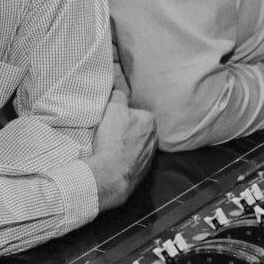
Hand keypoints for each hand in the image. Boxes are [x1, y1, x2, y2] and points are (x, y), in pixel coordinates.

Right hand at [85, 89, 156, 210]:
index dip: (120, 115)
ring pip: (135, 145)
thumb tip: (119, 88)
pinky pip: (133, 160)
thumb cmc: (113, 139)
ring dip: (125, 146)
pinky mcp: (143, 171)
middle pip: (135, 128)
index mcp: (150, 120)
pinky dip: (125, 159)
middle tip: (109, 135)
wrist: (111, 174)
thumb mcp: (113, 109)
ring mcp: (150, 156)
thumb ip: (118, 95)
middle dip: (125, 130)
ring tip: (110, 149)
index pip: (133, 111)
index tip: (110, 121)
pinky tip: (114, 160)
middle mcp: (154, 138)